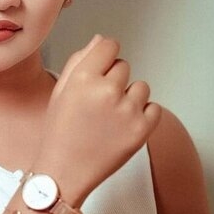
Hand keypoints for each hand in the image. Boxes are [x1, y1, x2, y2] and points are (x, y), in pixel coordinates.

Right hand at [34, 35, 160, 204]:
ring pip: (141, 87)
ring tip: (111, 118)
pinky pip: (154, 108)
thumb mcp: (60, 92)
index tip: (101, 70)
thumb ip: (79, 61)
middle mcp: (107, 91)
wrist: (64, 173)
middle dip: (114, 80)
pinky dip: (143, 116)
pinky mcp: (141, 130)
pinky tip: (123, 127)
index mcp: (83, 78)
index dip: (105, 57)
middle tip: (98, 105)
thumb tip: (100, 40)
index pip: (109, 45)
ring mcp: (127, 110)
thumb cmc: (59, 134)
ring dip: (130, 98)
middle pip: (124, 66)